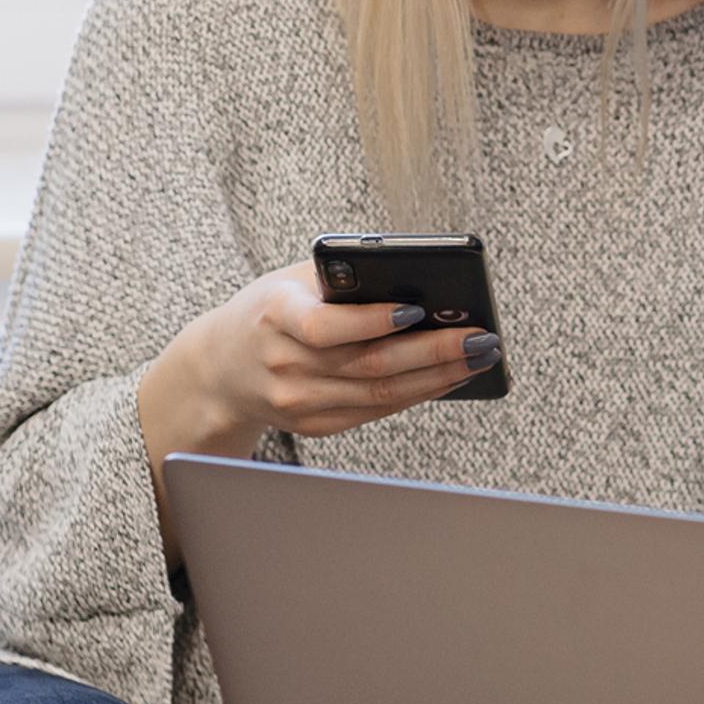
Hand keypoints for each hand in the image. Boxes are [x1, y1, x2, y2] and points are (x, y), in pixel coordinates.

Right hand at [141, 261, 493, 456]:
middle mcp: (282, 363)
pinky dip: (418, 394)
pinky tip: (451, 377)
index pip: (325, 325)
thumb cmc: (271, 309)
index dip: (372, 321)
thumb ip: (345, 278)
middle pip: (369, 364)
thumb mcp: (293, 280)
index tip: (418, 309)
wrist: (222, 365)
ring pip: (380, 393)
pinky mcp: (313, 424)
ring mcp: (296, 401)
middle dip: (434, 352)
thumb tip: (421, 284)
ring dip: (439, 377)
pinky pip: (375, 410)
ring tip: (480, 355)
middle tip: (481, 338)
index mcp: (274, 316)